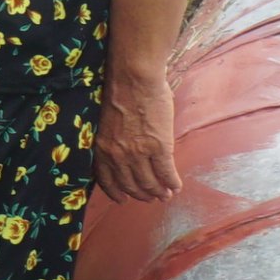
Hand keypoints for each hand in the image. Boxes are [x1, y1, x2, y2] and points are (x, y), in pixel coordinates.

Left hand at [95, 73, 180, 201]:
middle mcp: (118, 155)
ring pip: (149, 182)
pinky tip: (177, 186)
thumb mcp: (107, 122)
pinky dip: (172, 182)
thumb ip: (113, 140)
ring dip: (159, 192)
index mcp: (102, 148)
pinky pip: (166, 172)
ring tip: (165, 195)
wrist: (134, 79)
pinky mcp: (159, 147)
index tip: (122, 200)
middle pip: (130, 184)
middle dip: (141, 194)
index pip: (106, 179)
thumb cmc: (120, 93)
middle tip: (151, 198)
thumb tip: (125, 149)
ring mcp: (138, 153)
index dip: (116, 192)